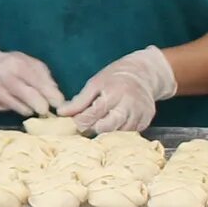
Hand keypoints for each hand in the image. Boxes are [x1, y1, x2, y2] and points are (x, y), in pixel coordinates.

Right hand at [0, 45, 62, 117]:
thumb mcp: (29, 64)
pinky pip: (0, 108)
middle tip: (45, 111)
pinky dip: (8, 109)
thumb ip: (43, 76)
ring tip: (30, 109)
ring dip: (25, 109)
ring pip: (12, 104)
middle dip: (37, 103)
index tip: (59, 103)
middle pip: (23, 93)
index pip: (35, 79)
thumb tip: (55, 93)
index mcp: (16, 63)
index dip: (48, 92)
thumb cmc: (11, 66)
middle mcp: (2, 75)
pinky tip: (11, 104)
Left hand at [62, 47, 176, 133]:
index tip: (76, 121)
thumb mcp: (95, 83)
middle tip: (88, 126)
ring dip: (107, 132)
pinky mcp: (146, 120)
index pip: (95, 113)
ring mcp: (140, 113)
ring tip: (101, 124)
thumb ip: (79, 101)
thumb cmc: (115, 77)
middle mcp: (130, 104)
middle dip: (95, 129)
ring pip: (119, 133)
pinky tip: (114, 125)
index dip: (82, 120)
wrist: (144, 73)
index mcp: (115, 92)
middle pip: (109, 126)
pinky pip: (130, 133)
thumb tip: (61, 112)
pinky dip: (120, 132)